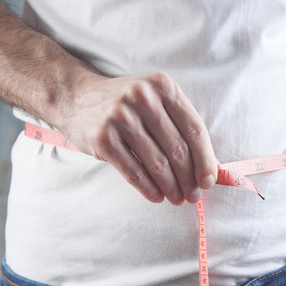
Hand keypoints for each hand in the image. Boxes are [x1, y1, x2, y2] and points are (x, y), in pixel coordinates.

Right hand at [60, 72, 217, 204]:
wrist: (76, 97)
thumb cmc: (126, 105)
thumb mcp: (155, 102)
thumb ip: (180, 127)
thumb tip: (209, 167)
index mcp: (163, 86)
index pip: (194, 129)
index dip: (205, 159)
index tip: (209, 181)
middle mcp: (142, 97)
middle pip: (177, 148)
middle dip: (189, 178)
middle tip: (194, 196)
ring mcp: (120, 116)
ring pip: (157, 163)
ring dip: (171, 187)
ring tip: (177, 199)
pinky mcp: (102, 137)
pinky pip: (133, 171)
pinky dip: (148, 188)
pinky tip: (156, 196)